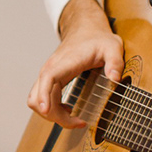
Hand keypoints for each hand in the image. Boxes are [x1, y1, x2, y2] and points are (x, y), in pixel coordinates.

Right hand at [28, 0, 123, 127]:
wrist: (86, 29)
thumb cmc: (98, 39)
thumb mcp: (113, 47)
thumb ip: (115, 63)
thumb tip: (115, 79)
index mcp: (64, 62)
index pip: (47, 79)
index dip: (43, 96)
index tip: (46, 111)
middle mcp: (50, 69)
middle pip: (37, 98)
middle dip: (54, 116)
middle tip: (79, 122)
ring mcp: (48, 75)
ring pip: (36, 101)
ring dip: (52, 115)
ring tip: (74, 119)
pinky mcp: (49, 80)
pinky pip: (42, 98)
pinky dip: (51, 109)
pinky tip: (68, 110)